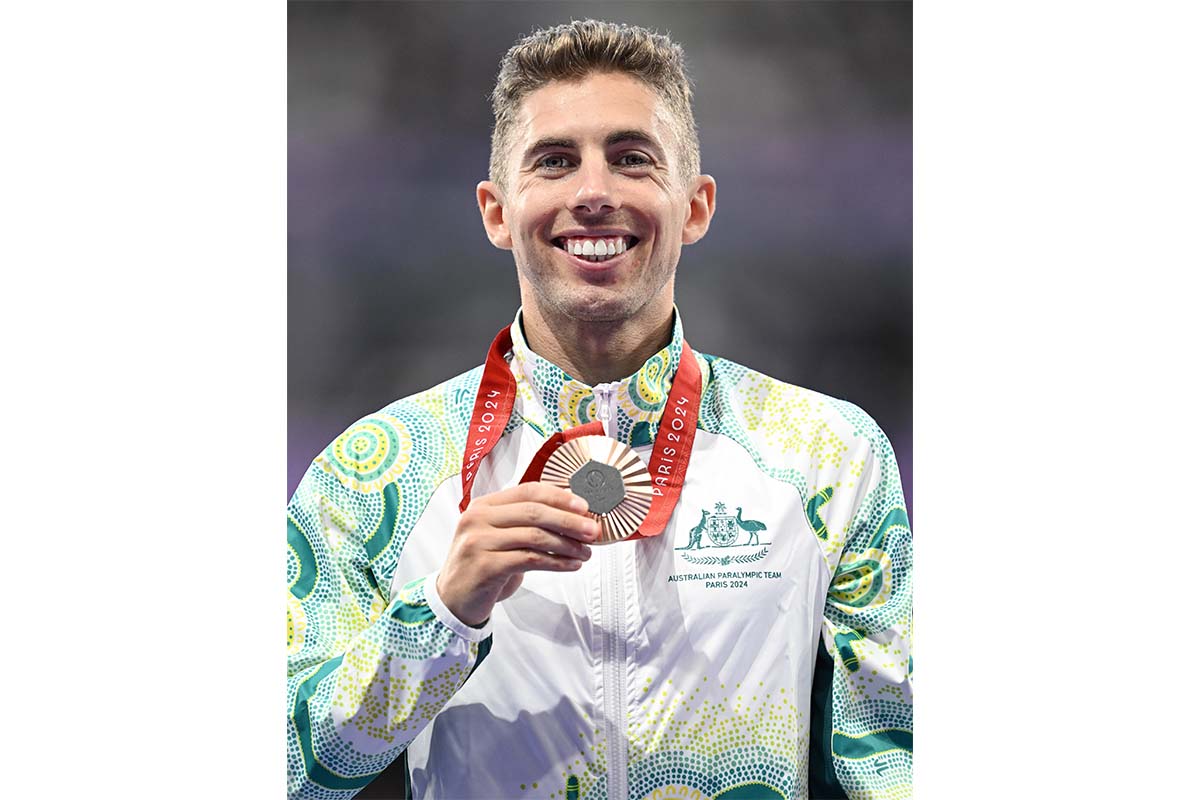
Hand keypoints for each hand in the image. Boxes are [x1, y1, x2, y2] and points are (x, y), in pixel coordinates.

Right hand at [436, 483, 599, 625]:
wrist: (452, 600)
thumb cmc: (482, 566)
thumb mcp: (499, 537)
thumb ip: (526, 524)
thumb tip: (572, 518)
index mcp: (484, 505)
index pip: (528, 491)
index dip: (559, 497)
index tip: (584, 506)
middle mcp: (478, 518)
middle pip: (534, 512)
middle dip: (569, 521)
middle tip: (593, 531)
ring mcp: (479, 542)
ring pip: (535, 536)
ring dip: (567, 544)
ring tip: (585, 552)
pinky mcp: (485, 566)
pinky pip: (530, 559)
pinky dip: (556, 562)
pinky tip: (570, 565)